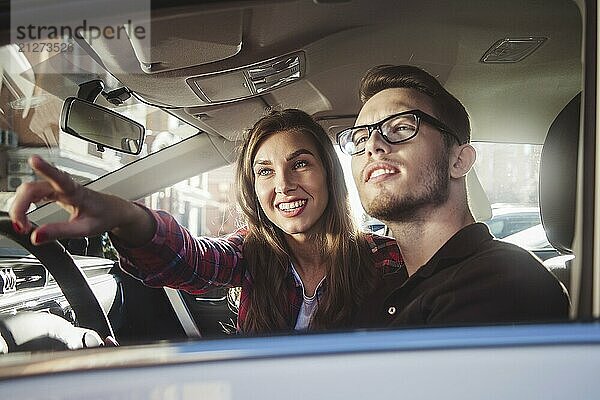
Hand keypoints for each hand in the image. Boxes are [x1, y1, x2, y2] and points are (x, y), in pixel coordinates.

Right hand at [9, 155, 150, 244]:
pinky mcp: (54, 191)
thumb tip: (36, 236)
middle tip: (22, 228)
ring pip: (29, 190)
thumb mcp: (85, 230)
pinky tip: (23, 216)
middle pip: (32, 188)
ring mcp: (57, 187)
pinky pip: (33, 194)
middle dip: (19, 207)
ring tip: (23, 226)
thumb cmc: (103, 216)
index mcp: (75, 192)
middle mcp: (64, 186)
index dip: (45, 168)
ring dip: (20, 207)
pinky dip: (24, 205)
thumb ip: (61, 231)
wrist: (114, 210)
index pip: (59, 178)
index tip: (34, 160)